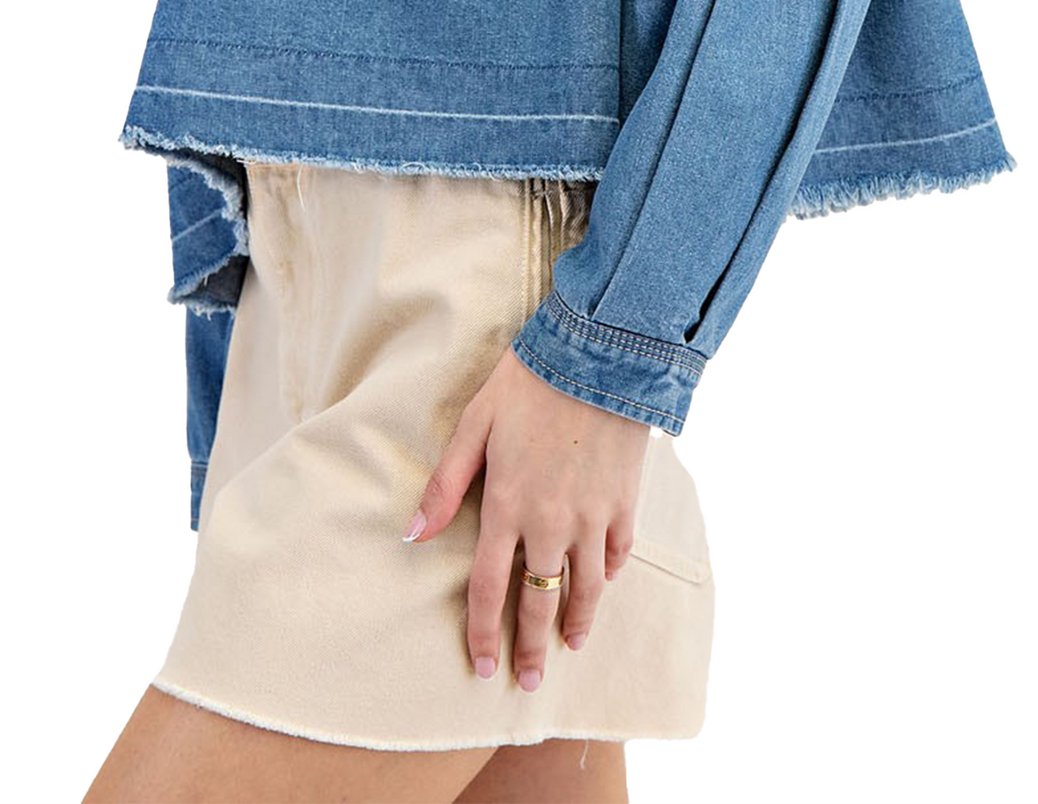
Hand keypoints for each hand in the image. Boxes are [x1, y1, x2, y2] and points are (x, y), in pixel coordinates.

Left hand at [402, 344, 650, 690]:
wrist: (598, 355)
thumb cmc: (528, 384)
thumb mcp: (475, 425)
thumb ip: (445, 484)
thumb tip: (412, 535)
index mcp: (507, 507)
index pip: (487, 587)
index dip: (482, 631)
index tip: (482, 666)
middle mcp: (551, 523)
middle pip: (539, 601)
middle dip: (531, 647)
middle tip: (526, 683)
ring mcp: (593, 516)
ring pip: (585, 588)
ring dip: (577, 622)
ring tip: (570, 645)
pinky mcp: (625, 501)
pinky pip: (618, 553)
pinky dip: (609, 574)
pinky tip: (602, 585)